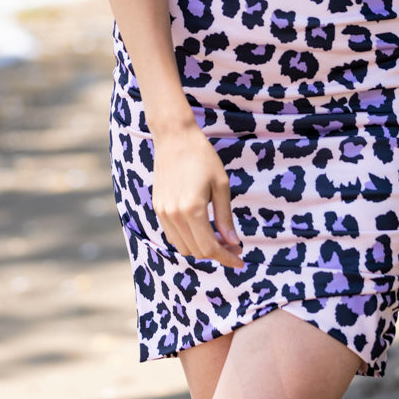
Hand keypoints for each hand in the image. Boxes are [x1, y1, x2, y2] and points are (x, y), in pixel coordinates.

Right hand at [152, 123, 244, 268]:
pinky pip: (172, 236)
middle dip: (217, 253)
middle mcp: (174, 215)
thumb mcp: (221, 185)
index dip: (226, 258)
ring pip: (183, 247)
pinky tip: (201, 229)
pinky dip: (188, 239)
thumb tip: (233, 243)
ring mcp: (162, 213)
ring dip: (201, 248)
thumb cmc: (202, 157)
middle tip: (234, 246)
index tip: (240, 261)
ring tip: (219, 238)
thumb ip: (225, 217)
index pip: (210, 247)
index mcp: (192, 209)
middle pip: (196, 251)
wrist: (174, 137)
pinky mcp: (157, 208)